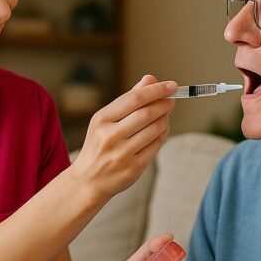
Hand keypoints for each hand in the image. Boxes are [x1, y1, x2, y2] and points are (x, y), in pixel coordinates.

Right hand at [69, 75, 176, 201]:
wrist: (88, 180)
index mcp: (102, 120)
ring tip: (166, 115)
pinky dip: (163, 134)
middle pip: (146, 114)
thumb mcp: (105, 120)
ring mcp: (122, 154)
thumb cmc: (99, 145)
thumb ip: (128, 100)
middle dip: (164, 104)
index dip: (156, 90)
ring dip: (165, 119)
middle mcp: (110, 136)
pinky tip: (162, 129)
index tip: (171, 85)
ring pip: (154, 130)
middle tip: (172, 99)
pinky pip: (155, 146)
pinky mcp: (133, 168)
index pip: (134, 99)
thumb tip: (150, 79)